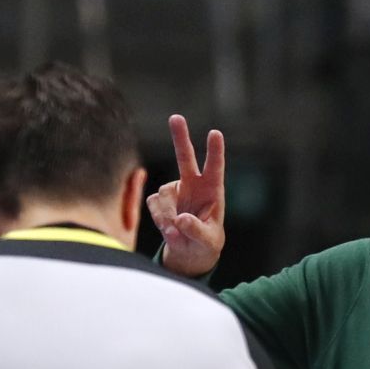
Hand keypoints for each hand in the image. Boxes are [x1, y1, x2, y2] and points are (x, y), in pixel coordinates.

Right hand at [147, 114, 225, 277]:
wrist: (190, 251)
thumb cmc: (206, 243)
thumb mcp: (207, 242)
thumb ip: (196, 231)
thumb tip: (180, 220)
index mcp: (213, 191)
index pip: (215, 168)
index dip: (215, 151)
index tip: (215, 133)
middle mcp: (193, 184)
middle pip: (185, 157)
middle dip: (180, 137)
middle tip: (176, 117)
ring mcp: (175, 189)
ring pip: (163, 194)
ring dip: (167, 216)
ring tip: (178, 233)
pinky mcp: (161, 198)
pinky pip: (153, 204)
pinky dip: (159, 220)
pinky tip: (170, 230)